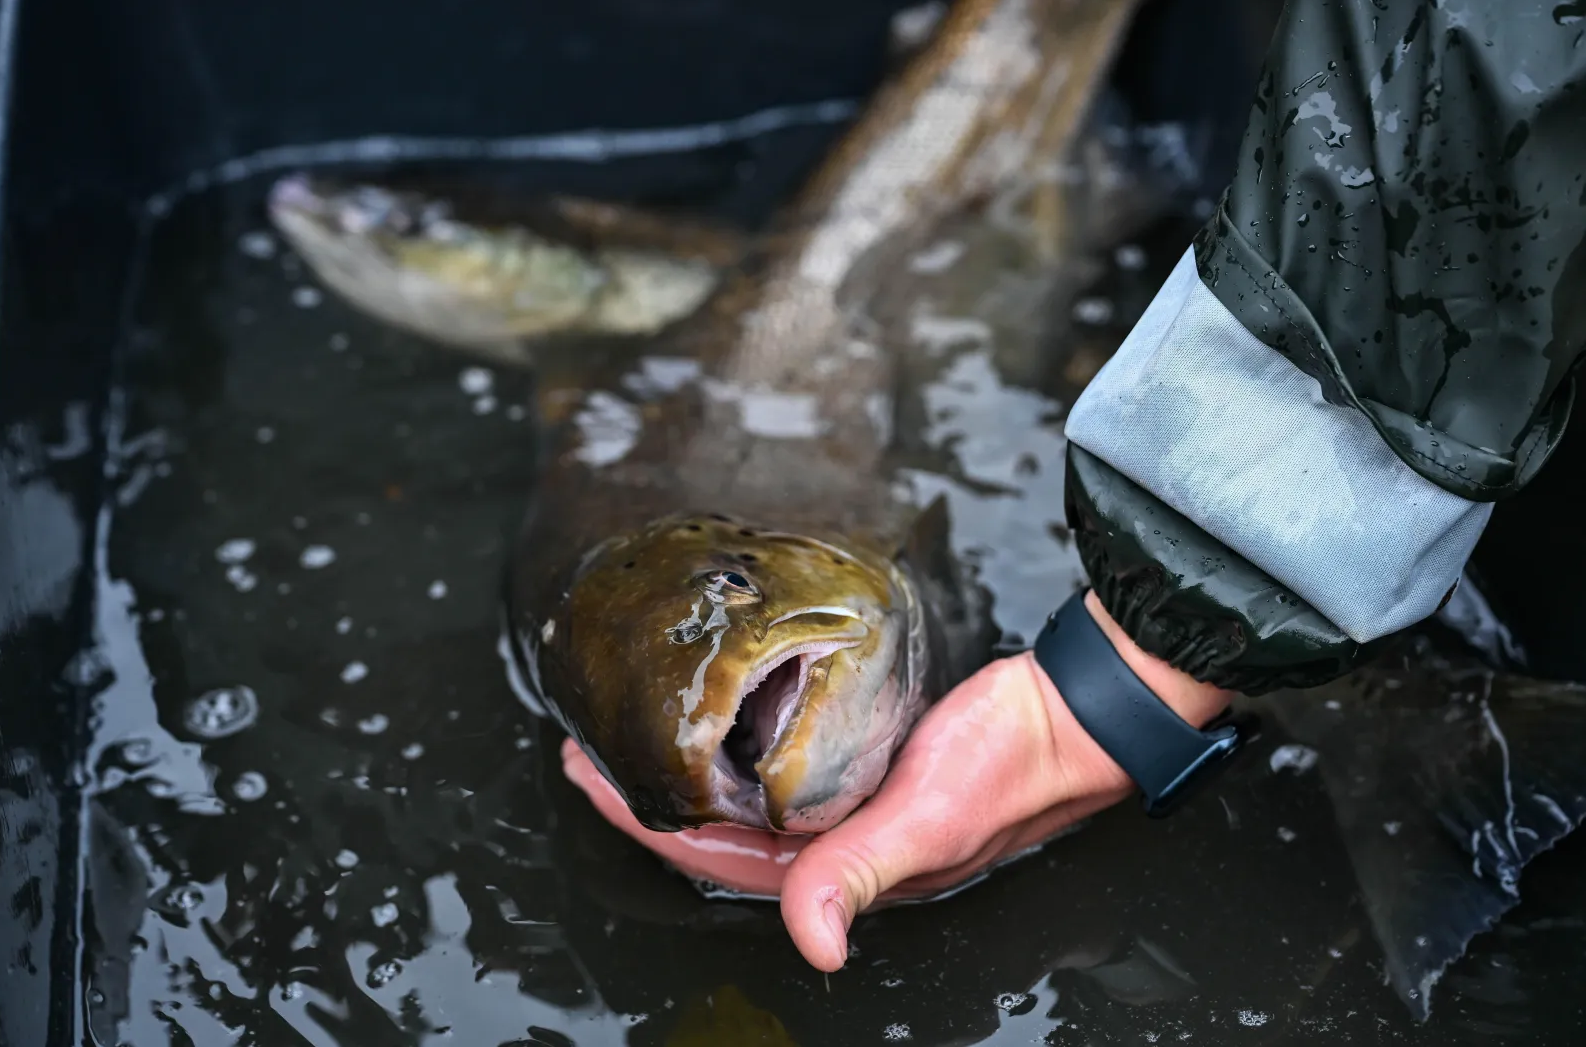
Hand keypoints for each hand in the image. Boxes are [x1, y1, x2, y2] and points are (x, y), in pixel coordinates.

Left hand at [560, 590, 1232, 970]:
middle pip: (717, 830)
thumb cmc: (1011, 762)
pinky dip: (738, 750)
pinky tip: (719, 724)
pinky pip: (782, 769)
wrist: (1073, 714)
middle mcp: (838, 846)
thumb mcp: (931, 816)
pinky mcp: (869, 769)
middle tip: (585, 748)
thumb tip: (809, 944)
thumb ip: (861, 871)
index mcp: (842, 869)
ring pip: (744, 800)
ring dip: (687, 771)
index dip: (644, 822)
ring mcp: (852, 808)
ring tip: (634, 733)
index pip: (714, 855)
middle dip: (647, 795)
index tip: (587, 776)